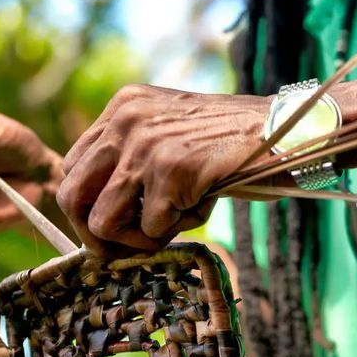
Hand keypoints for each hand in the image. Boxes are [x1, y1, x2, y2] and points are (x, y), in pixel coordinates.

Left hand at [58, 84, 271, 257]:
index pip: (72, 168)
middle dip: (95, 235)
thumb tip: (96, 219)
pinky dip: (179, 229)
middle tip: (123, 250)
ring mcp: (145, 145)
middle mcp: (125, 120)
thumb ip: (132, 158)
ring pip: (103, 223)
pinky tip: (205, 203)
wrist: (285, 129)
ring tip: (174, 222)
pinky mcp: (170, 171)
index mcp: (122, 106)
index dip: (87, 205)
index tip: (110, 226)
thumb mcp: (170, 133)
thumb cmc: (230, 142)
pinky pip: (152, 230)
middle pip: (71, 197)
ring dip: (139, 238)